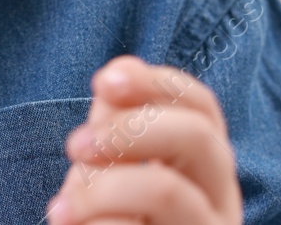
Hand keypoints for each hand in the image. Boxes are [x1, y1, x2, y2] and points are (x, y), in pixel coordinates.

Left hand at [45, 56, 241, 224]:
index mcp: (203, 171)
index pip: (202, 108)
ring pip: (169, 193)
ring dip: (103, 189)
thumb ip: (117, 128)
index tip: (102, 80)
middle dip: (131, 129)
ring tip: (60, 209)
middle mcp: (220, 206)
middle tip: (74, 145)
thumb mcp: (111, 174)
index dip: (156, 84)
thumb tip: (118, 72)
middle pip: (200, 139)